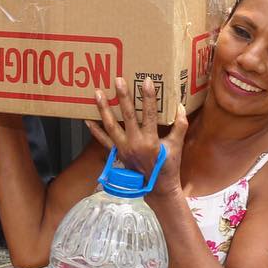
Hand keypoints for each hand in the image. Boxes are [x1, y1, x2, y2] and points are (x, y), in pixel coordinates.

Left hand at [88, 76, 187, 202]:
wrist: (157, 187)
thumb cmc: (169, 165)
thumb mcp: (176, 145)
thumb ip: (180, 125)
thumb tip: (180, 106)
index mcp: (151, 140)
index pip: (149, 113)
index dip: (148, 97)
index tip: (146, 80)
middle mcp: (135, 143)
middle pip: (127, 115)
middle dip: (123, 96)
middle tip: (118, 80)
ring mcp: (123, 148)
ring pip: (111, 125)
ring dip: (103, 109)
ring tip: (97, 93)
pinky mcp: (116, 154)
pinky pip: (103, 141)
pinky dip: (95, 130)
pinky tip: (87, 119)